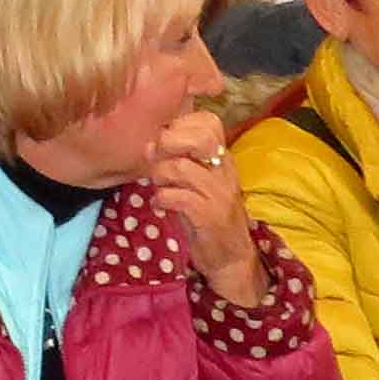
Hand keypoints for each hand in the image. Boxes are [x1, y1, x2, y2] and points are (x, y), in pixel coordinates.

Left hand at [140, 110, 262, 302]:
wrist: (230, 257)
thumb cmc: (206, 217)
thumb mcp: (195, 184)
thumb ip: (177, 161)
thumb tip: (148, 144)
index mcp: (222, 159)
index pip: (208, 122)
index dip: (180, 124)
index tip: (163, 141)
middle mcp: (224, 171)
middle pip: (200, 137)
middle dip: (168, 143)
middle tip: (155, 158)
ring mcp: (220, 193)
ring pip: (181, 168)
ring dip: (159, 175)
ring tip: (158, 185)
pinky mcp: (211, 216)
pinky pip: (179, 197)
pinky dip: (162, 198)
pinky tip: (160, 205)